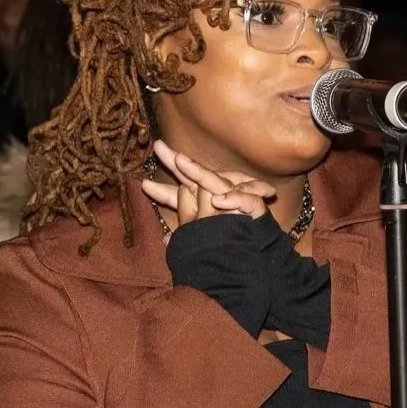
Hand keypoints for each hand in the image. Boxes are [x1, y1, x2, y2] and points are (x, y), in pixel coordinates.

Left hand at [141, 140, 274, 238]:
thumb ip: (187, 238)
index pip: (181, 195)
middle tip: (159, 147)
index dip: (163, 191)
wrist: (264, 260)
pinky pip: (246, 201)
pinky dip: (233, 200)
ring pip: (218, 183)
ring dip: (199, 173)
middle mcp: (220, 198)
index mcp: (205, 206)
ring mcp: (238, 200)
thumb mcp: (205, 240)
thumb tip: (164, 240)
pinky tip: (218, 201)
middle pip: (197, 178)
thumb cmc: (235, 244)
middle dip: (178, 162)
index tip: (143, 185)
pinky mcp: (257, 208)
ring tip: (180, 162)